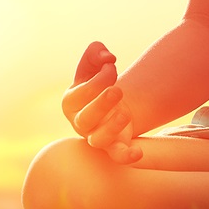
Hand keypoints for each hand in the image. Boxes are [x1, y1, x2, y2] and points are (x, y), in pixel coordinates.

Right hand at [61, 41, 141, 163]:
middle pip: (86, 118)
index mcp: (70, 102)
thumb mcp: (94, 62)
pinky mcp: (114, 146)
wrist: (113, 102)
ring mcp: (95, 136)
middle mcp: (79, 122)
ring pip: (98, 140)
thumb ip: (96, 52)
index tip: (113, 66)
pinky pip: (117, 155)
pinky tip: (138, 152)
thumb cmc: (99, 80)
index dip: (99, 78)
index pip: (81, 93)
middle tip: (117, 90)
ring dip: (111, 129)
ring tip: (125, 114)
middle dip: (101, 104)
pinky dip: (126, 156)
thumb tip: (107, 59)